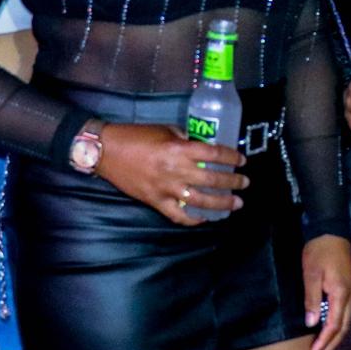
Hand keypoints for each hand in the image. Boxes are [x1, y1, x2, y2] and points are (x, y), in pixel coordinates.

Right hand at [94, 122, 247, 224]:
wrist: (106, 152)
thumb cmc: (136, 136)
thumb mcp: (165, 130)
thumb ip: (186, 140)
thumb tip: (204, 147)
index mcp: (179, 150)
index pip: (214, 155)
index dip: (231, 158)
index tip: (242, 160)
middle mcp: (176, 171)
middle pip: (212, 180)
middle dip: (233, 182)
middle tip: (244, 183)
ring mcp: (166, 190)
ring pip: (200, 202)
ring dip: (221, 204)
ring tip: (235, 204)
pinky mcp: (156, 202)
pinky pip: (179, 216)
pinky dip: (194, 219)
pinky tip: (205, 217)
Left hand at [302, 234, 350, 349]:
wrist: (332, 230)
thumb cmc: (319, 251)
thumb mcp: (310, 274)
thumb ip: (311, 299)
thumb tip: (312, 323)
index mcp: (341, 293)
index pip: (334, 324)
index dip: (325, 341)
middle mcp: (350, 295)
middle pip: (343, 327)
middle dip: (332, 345)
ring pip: (346, 321)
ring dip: (335, 338)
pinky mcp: (349, 288)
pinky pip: (345, 313)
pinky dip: (338, 326)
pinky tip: (331, 331)